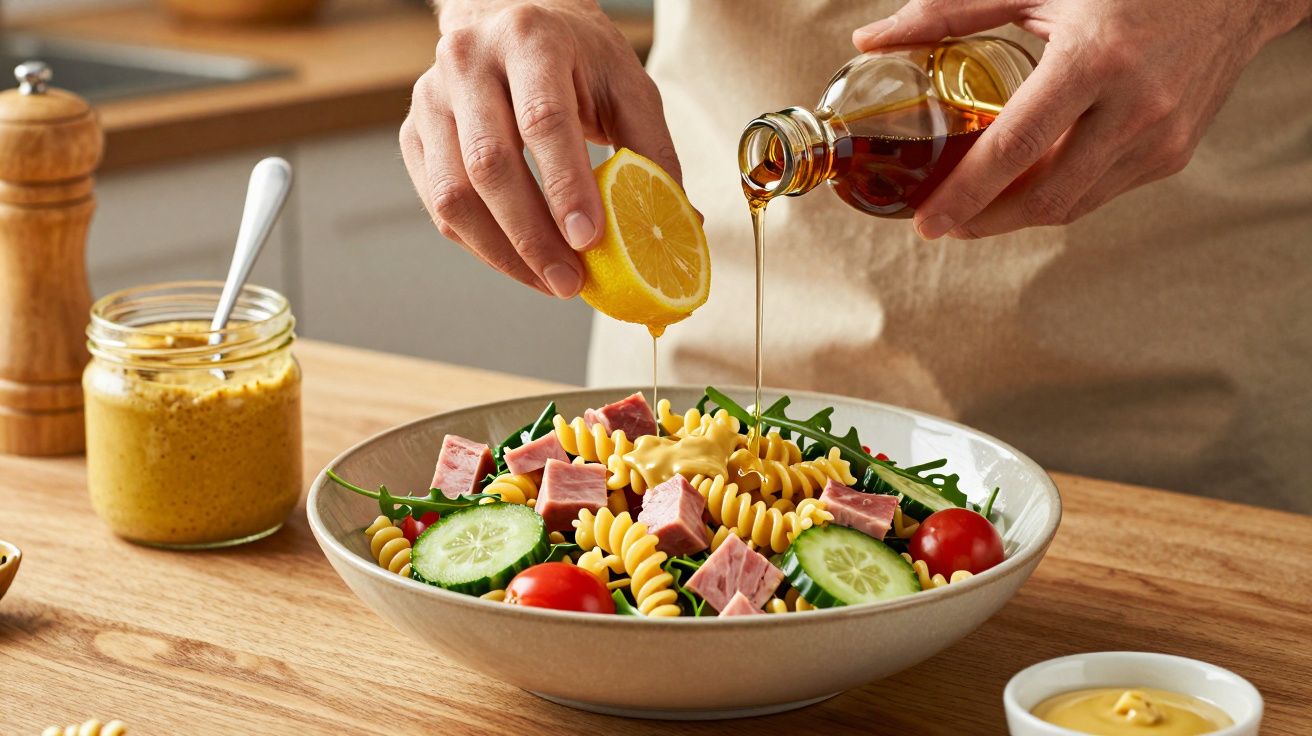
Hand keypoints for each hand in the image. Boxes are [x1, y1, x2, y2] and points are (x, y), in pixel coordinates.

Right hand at [401, 0, 680, 296]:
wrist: (511, 20)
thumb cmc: (577, 60)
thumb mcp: (628, 87)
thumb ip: (653, 153)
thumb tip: (682, 225)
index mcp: (530, 38)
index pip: (543, 120)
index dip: (566, 186)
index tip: (590, 240)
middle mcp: (469, 61)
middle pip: (489, 163)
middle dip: (533, 235)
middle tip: (571, 282)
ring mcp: (431, 97)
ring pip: (454, 193)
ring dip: (504, 252)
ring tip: (551, 282)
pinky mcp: (414, 132)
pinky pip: (439, 205)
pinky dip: (482, 245)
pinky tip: (522, 263)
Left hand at [853, 0, 1311, 239]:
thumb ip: (950, 14)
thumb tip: (872, 40)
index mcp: (1094, 61)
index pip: (1015, 149)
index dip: (965, 194)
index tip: (927, 222)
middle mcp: (1134, 108)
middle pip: (1043, 197)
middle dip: (985, 221)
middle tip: (943, 223)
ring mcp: (1161, 138)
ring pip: (1073, 205)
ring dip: (1018, 215)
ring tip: (977, 206)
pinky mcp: (1174, 153)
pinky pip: (1102, 192)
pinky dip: (1059, 195)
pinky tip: (1030, 182)